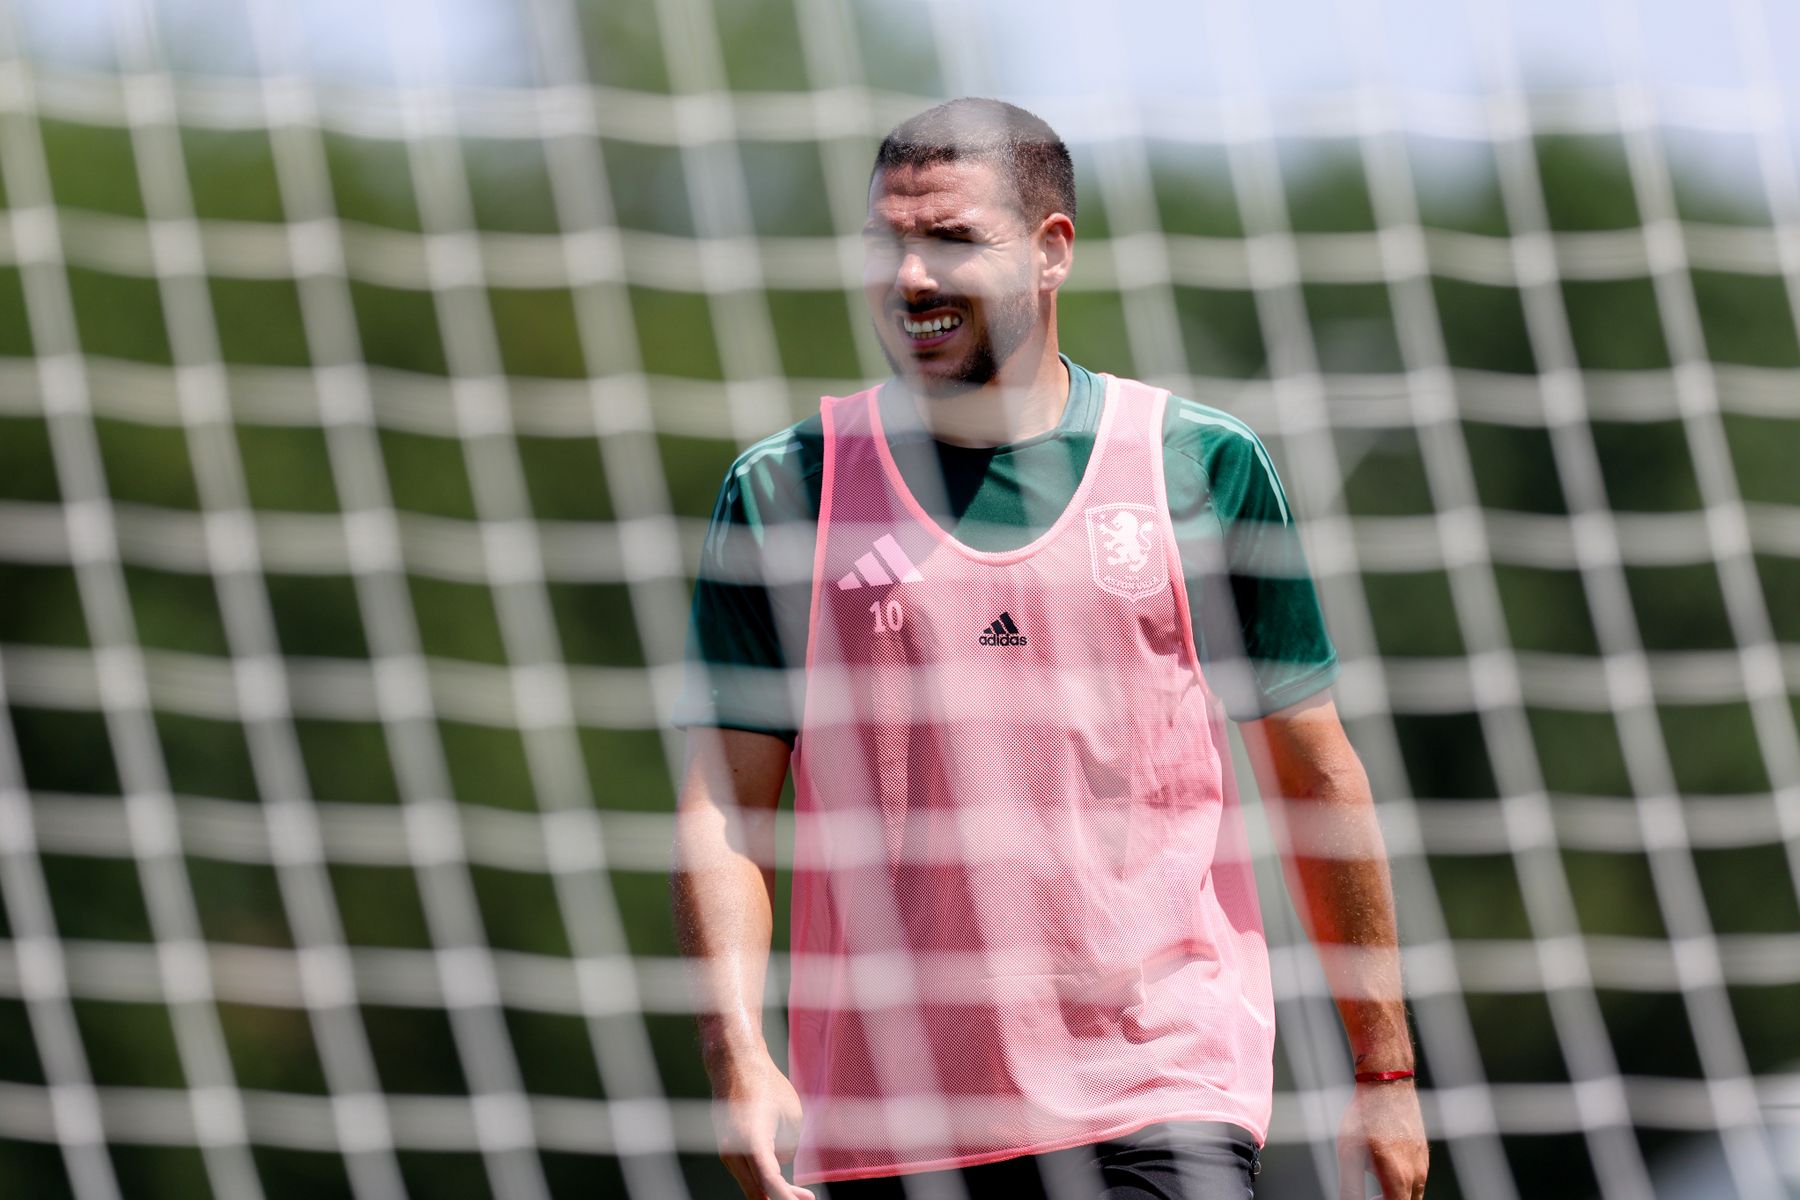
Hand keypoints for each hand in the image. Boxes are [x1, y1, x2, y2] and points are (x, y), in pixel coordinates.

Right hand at [711, 1053, 816, 1199]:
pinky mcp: (727, 1149)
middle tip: (807, 1198)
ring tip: (801, 1194)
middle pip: (759, 1189)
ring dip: (773, 1191)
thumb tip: (780, 1165)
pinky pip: (746, 1173)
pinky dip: (763, 1180)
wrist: (734, 1064)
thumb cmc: (765, 1085)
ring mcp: (727, 1151)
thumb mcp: (792, 1115)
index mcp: (752, 1138)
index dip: (786, 1197)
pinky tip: (781, 1182)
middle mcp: (734, 1149)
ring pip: (751, 1184)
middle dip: (783, 1198)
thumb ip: (788, 1148)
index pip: (769, 1180)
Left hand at [1336, 1080, 1427, 1199]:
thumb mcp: (1349, 1153)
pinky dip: (1400, 1177)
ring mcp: (1423, 1162)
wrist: (1387, 1083)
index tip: (1366, 1197)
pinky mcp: (1422, 1151)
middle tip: (1369, 1193)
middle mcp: (1417, 1174)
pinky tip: (1382, 1157)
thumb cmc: (1365, 1117)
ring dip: (1394, 1191)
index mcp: (1399, 1180)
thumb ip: (1350, 1186)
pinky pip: (1416, 1175)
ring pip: (1413, 1191)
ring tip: (1372, 1170)